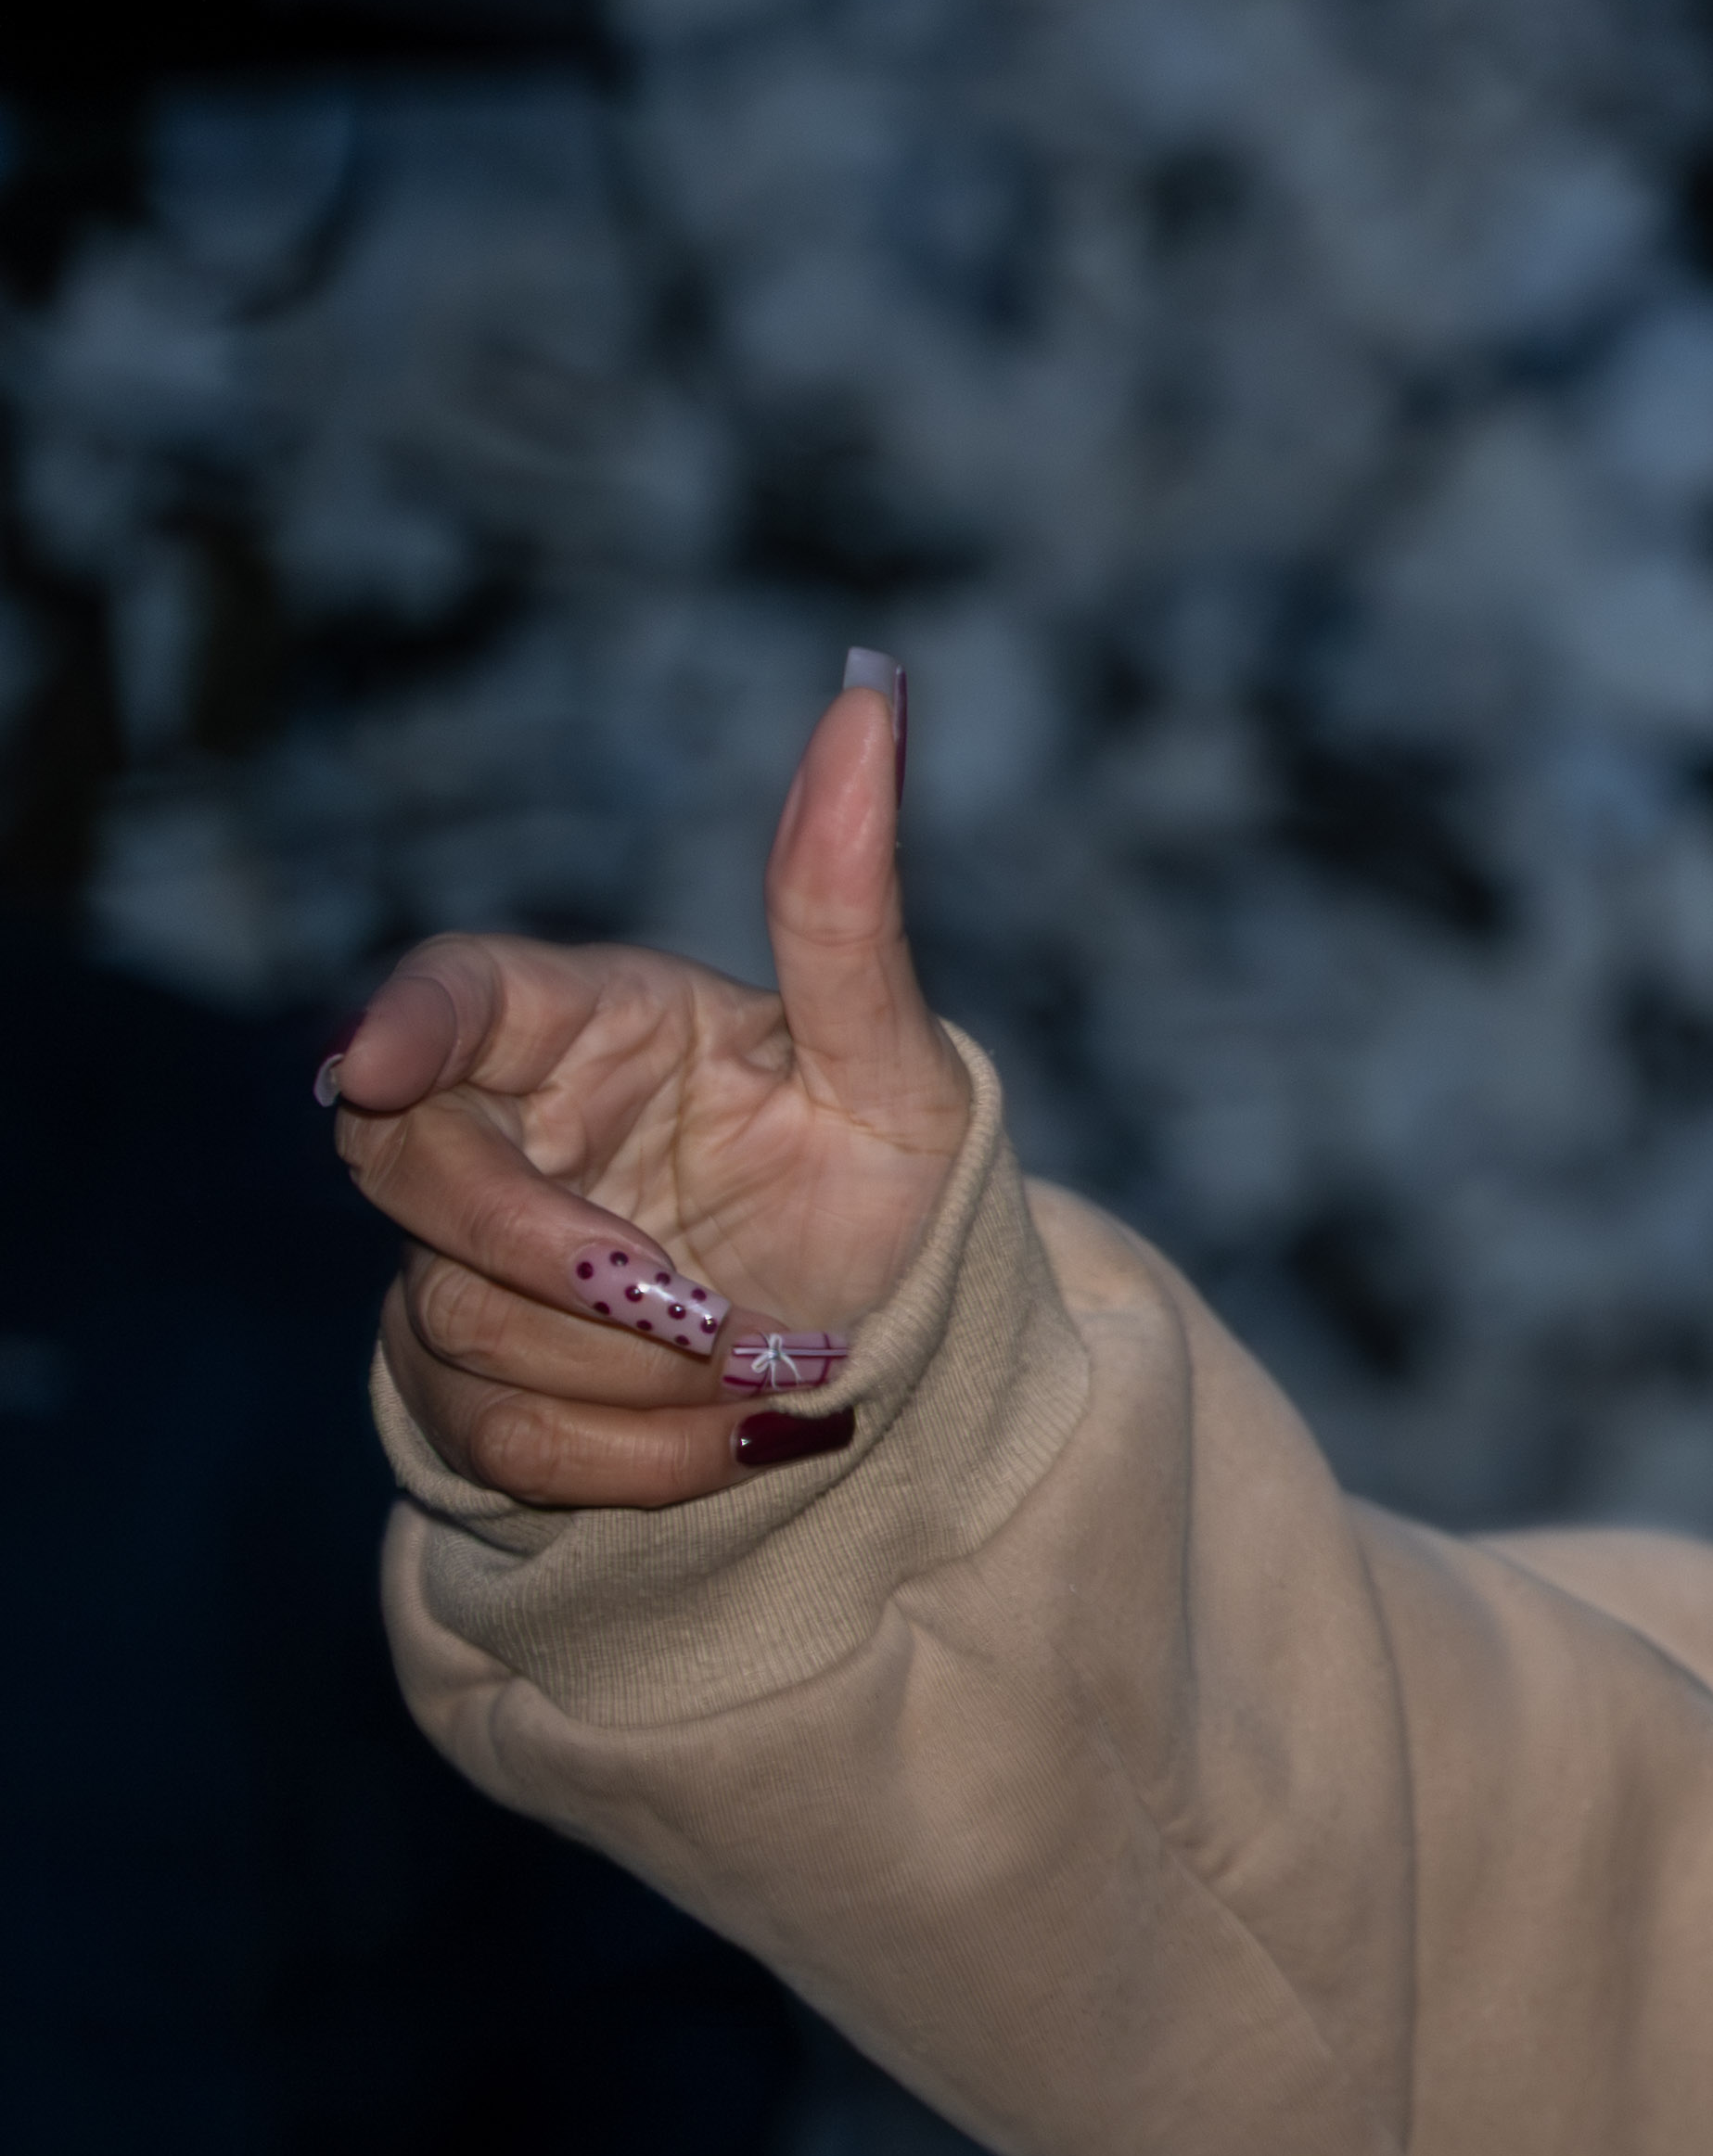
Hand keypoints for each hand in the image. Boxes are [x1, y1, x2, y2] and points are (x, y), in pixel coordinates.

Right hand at [325, 664, 975, 1507]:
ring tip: (775, 1367)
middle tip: (692, 1302)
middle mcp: (510, 1134)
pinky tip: (733, 1445)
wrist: (896, 1355)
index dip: (400, 1021)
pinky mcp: (475, 1387)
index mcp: (587, 1024)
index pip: (452, 990)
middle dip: (547, 1249)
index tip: (371, 1068)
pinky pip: (495, 1436)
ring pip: (460, 1320)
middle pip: (410, 1167)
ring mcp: (471, 1264)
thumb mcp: (898, 1065)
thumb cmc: (886, 1185)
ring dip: (632, 1373)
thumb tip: (867, 696)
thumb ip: (850, 907)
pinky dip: (623, 1460)